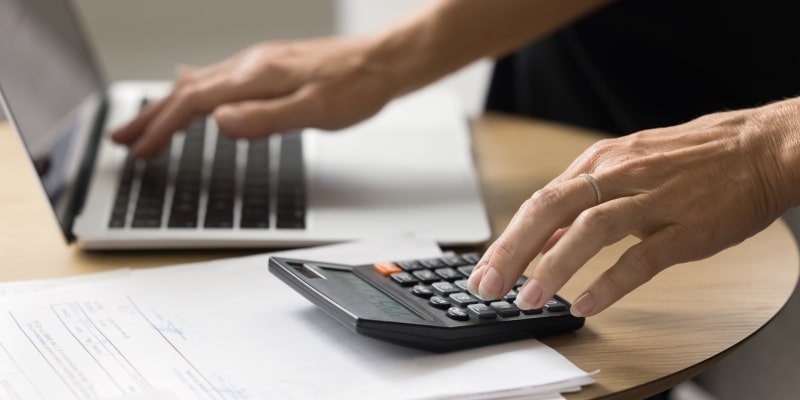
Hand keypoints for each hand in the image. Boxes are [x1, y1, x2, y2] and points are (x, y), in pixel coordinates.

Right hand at [112, 36, 394, 157]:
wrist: (383, 62)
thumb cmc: (355, 87)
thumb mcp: (313, 112)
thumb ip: (264, 120)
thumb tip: (217, 124)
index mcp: (255, 77)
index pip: (194, 103)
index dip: (162, 127)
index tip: (140, 150)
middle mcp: (250, 65)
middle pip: (186, 90)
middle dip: (151, 116)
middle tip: (122, 138)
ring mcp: (259, 64)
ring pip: (200, 83)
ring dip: (168, 104)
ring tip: (146, 123)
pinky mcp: (270, 67)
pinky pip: (218, 78)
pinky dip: (194, 91)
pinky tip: (193, 90)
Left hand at [468, 99, 799, 316]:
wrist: (760, 147)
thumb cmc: (691, 162)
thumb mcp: (626, 173)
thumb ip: (582, 208)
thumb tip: (542, 243)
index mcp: (600, 163)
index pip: (540, 203)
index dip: (507, 240)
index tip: (483, 271)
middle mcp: (619, 175)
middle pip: (552, 209)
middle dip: (513, 251)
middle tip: (488, 287)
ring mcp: (654, 198)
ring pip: (591, 229)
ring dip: (555, 266)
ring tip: (530, 298)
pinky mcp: (688, 225)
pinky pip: (644, 256)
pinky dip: (612, 281)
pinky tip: (589, 304)